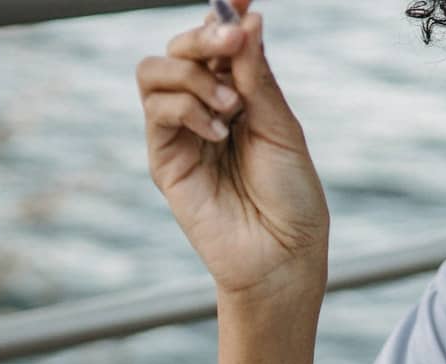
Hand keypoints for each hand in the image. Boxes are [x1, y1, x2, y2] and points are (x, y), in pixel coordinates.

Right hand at [136, 0, 329, 302]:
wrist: (284, 256)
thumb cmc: (291, 199)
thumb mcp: (281, 127)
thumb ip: (256, 76)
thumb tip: (247, 18)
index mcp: (238, 96)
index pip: (218, 43)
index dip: (223, 15)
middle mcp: (204, 108)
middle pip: (179, 47)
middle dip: (204, 37)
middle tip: (231, 43)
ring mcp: (180, 133)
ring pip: (154, 70)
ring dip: (191, 75)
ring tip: (229, 108)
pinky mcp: (164, 160)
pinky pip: (156, 110)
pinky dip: (186, 108)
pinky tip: (218, 133)